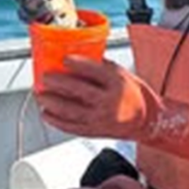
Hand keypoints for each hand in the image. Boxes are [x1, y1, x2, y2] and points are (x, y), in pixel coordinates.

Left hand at [36, 56, 188, 160]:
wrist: (147, 121)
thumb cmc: (133, 95)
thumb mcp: (122, 74)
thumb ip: (100, 67)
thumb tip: (75, 57)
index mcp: (118, 84)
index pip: (95, 71)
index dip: (77, 64)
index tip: (64, 60)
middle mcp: (110, 102)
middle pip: (79, 91)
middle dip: (58, 83)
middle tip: (45, 77)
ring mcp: (102, 119)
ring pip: (72, 111)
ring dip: (52, 102)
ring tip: (40, 95)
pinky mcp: (95, 131)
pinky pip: (72, 127)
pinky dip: (56, 121)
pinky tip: (46, 113)